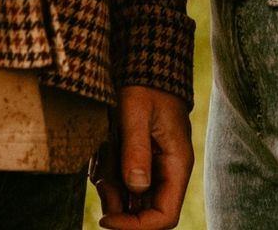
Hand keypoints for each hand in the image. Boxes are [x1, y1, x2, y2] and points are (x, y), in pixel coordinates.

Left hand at [92, 85, 192, 229]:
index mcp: (176, 164)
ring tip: (104, 152)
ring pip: (128, 198)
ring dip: (109, 185)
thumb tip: (136, 187)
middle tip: (101, 181)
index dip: (137, 226)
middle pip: (143, 212)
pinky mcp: (137, 161)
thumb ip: (136, 148)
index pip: (165, 217)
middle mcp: (167, 172)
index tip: (107, 219)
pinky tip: (104, 148)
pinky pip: (119, 182)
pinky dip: (106, 172)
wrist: (143, 64)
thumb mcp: (136, 111)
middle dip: (117, 205)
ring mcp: (152, 168)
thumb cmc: (144, 84)